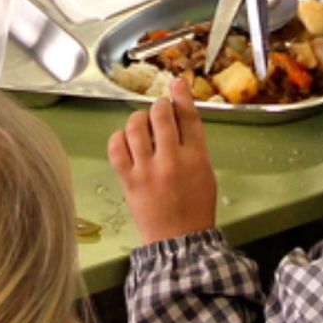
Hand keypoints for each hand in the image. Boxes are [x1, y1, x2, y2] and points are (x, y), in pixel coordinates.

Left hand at [107, 77, 218, 243]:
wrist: (179, 239)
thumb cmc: (195, 207)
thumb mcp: (205, 172)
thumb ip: (193, 144)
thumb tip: (180, 115)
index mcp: (196, 157)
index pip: (188, 116)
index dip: (181, 95)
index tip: (176, 83)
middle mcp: (171, 160)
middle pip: (161, 115)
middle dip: (159, 106)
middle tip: (159, 109)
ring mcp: (147, 169)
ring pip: (136, 126)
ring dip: (138, 119)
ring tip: (142, 125)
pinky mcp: (129, 180)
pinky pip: (116, 147)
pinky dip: (119, 137)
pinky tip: (126, 140)